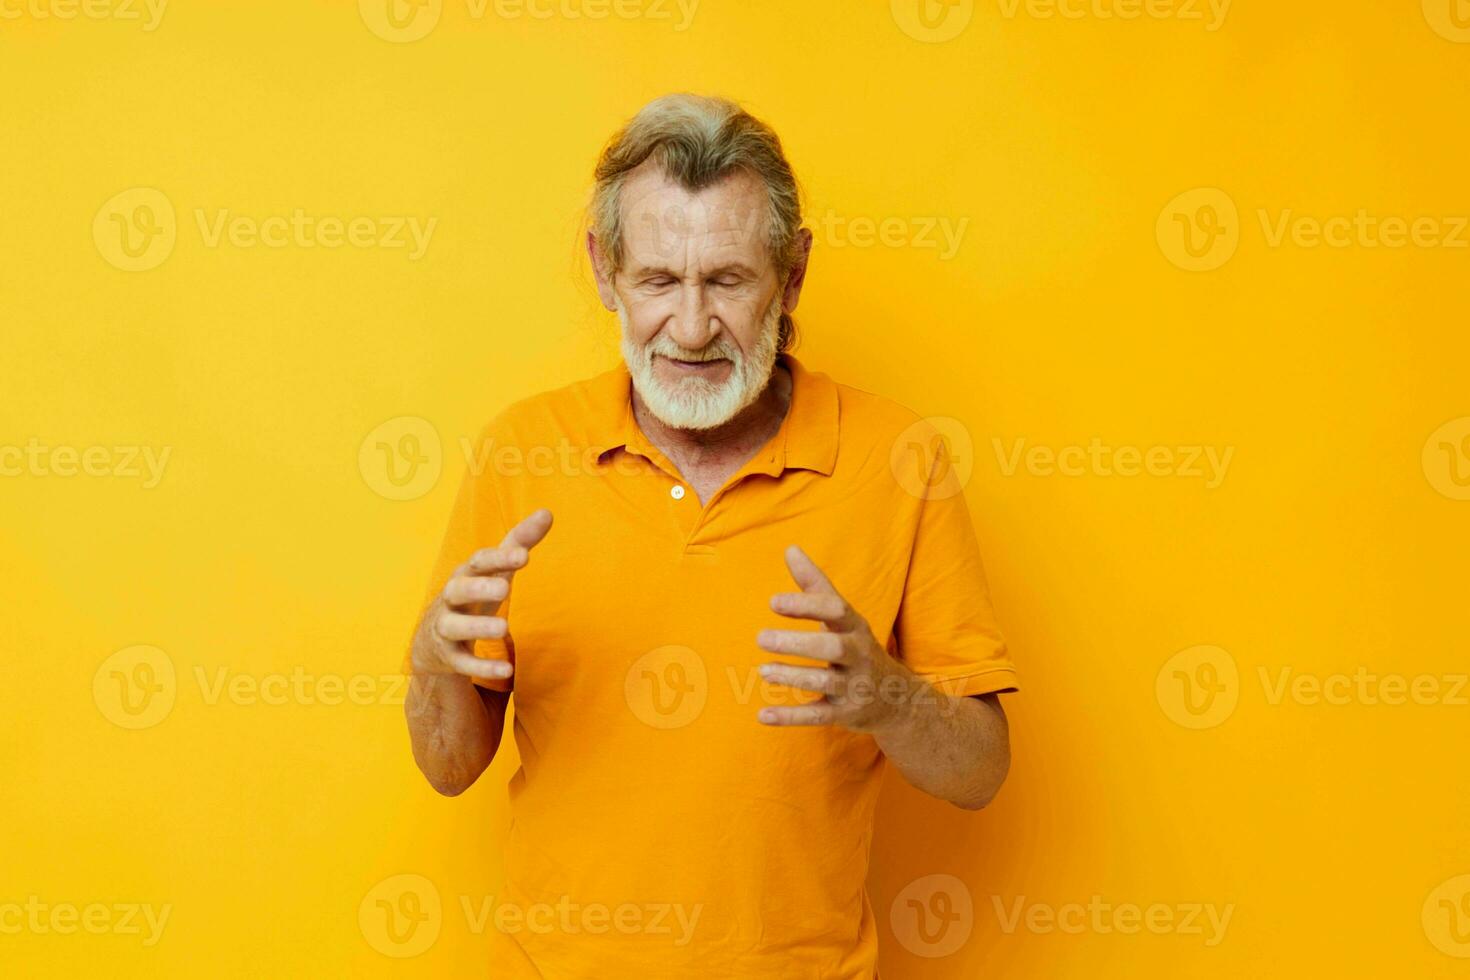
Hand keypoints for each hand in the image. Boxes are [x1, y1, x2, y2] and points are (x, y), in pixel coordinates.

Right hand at [411, 509, 552, 681]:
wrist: (431, 641)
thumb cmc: (472, 596)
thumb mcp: (494, 570)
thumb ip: (518, 543)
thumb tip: (548, 512)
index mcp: (465, 574)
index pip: (479, 561)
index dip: (499, 558)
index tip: (524, 556)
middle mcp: (451, 598)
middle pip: (459, 589)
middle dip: (479, 588)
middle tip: (504, 588)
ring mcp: (445, 628)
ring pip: (454, 626)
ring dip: (478, 627)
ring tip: (505, 629)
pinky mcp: (447, 657)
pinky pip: (463, 663)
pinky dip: (482, 666)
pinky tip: (507, 671)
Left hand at [755, 544, 918, 732]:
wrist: (898, 699)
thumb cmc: (857, 647)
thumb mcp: (843, 615)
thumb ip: (814, 584)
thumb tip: (790, 548)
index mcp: (855, 627)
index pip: (835, 610)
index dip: (806, 606)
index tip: (773, 602)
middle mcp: (857, 655)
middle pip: (832, 647)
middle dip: (798, 643)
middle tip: (761, 638)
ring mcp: (853, 686)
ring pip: (824, 683)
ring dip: (793, 677)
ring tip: (764, 671)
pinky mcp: (845, 714)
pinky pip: (817, 717)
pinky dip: (790, 717)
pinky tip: (762, 716)